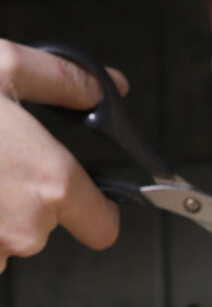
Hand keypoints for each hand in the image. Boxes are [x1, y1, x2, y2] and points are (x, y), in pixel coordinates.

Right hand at [0, 40, 127, 272]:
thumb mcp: (2, 68)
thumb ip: (66, 82)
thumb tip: (107, 88)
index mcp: (50, 185)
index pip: (103, 228)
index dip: (96, 211)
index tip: (85, 199)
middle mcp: (22, 230)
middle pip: (44, 227)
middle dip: (24, 198)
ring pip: (3, 239)